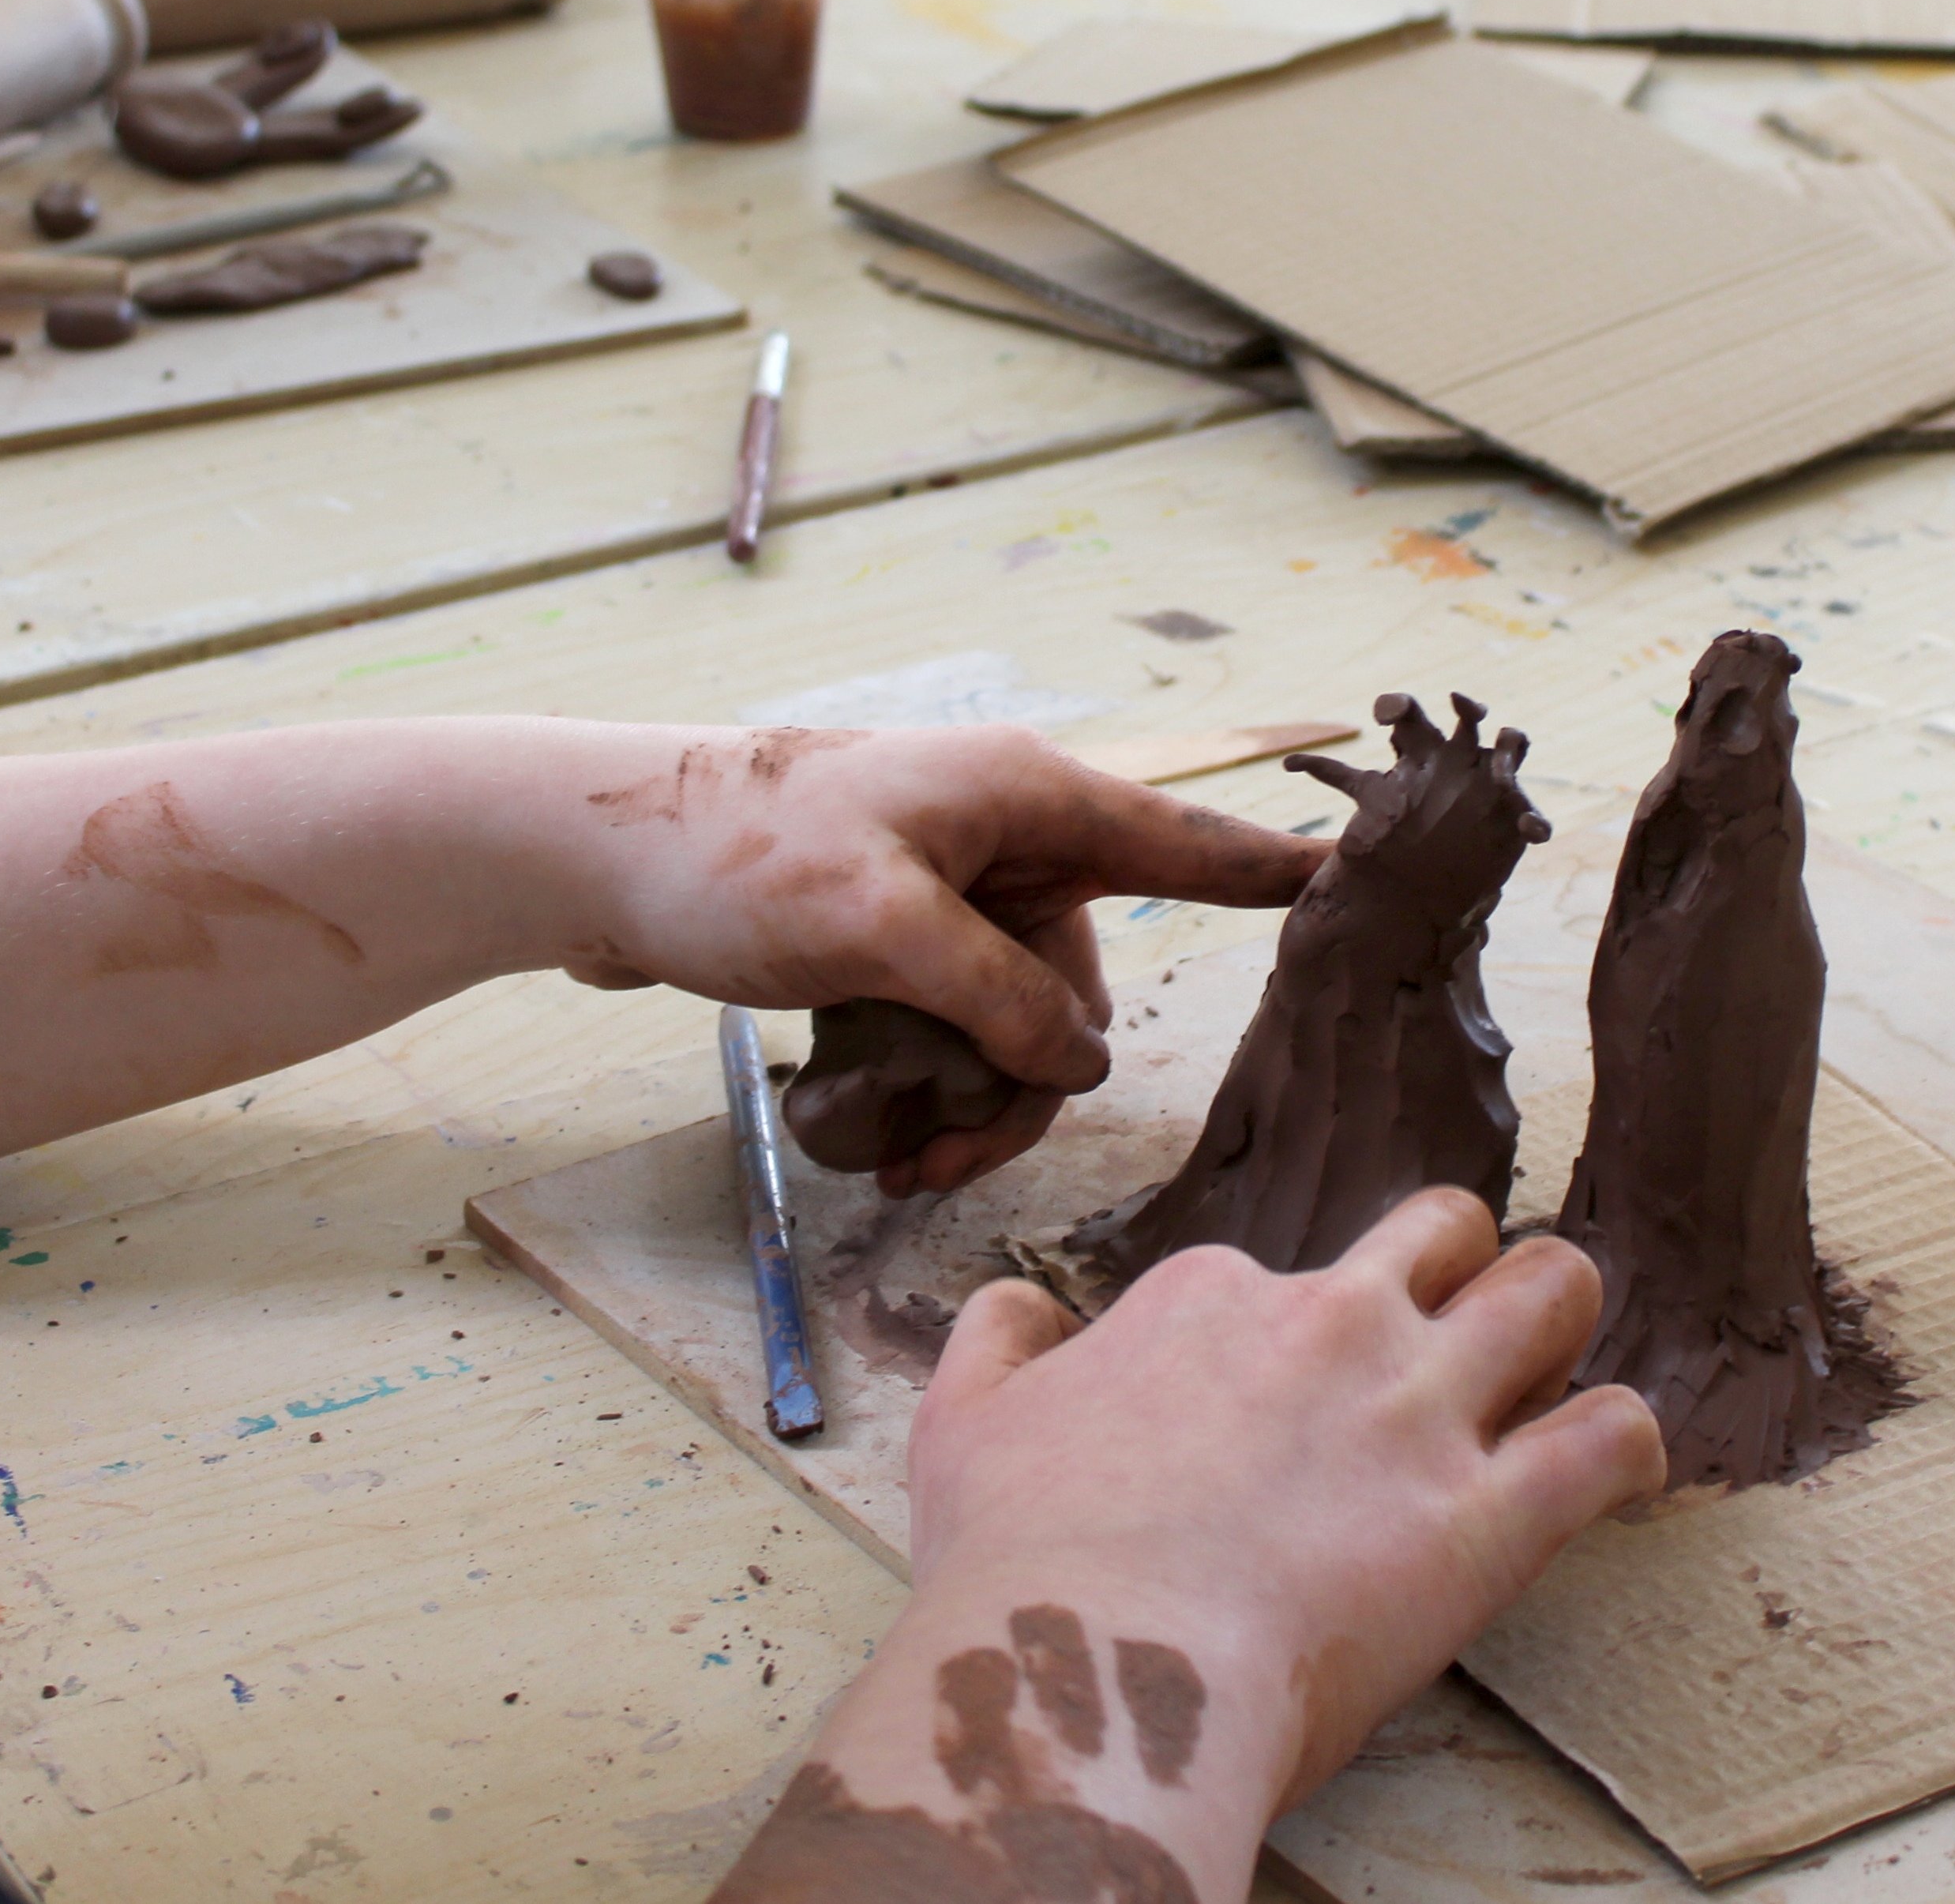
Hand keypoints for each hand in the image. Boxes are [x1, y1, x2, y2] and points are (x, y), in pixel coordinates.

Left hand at [557, 726, 1323, 1192]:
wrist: (596, 853)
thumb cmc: (732, 857)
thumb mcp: (881, 928)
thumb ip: (996, 997)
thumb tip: (1072, 1064)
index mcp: (1025, 798)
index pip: (1180, 844)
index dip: (1269, 873)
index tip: (1358, 878)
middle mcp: (1002, 837)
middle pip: (1082, 982)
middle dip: (1029, 1080)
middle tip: (947, 1149)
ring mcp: (949, 889)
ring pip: (1018, 1025)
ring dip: (970, 1102)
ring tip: (897, 1156)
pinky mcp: (899, 936)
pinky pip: (957, 1028)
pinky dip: (928, 1083)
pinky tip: (872, 1130)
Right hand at [714, 1194, 1663, 1901]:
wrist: (1090, 1664)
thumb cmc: (1019, 1566)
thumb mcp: (967, 1424)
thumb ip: (998, 1346)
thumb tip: (1020, 1314)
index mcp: (1212, 1300)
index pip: (1285, 1277)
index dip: (1295, 1337)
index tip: (1286, 1408)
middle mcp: (1330, 1324)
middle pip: (1445, 1233)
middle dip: (1463, 1274)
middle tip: (1455, 1347)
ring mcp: (1416, 1411)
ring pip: (1551, 1289)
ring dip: (1560, 1322)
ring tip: (1552, 1374)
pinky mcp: (1487, 1516)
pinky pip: (1611, 1437)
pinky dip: (1629, 1445)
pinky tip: (1616, 1471)